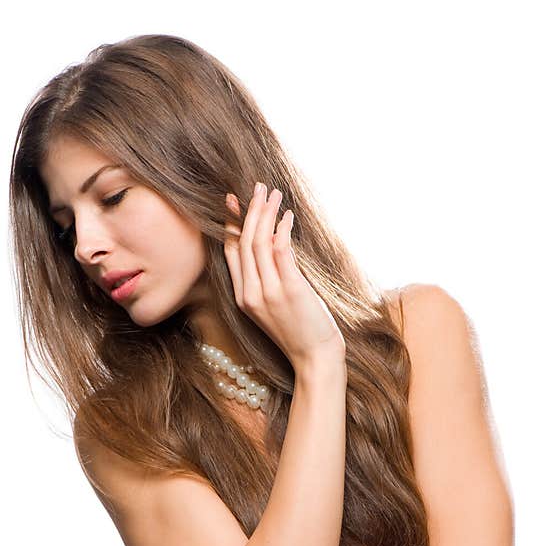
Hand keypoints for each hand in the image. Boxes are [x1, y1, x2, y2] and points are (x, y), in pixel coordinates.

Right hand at [224, 184, 345, 371]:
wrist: (313, 358)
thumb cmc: (298, 332)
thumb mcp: (273, 306)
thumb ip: (267, 278)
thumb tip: (272, 241)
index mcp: (242, 298)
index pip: (231, 253)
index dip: (232, 224)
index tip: (235, 201)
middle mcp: (250, 294)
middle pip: (244, 243)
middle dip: (250, 211)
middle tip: (258, 188)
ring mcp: (268, 293)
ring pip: (259, 243)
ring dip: (266, 214)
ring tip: (274, 194)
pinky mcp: (290, 290)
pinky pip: (281, 252)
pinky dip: (282, 230)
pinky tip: (288, 216)